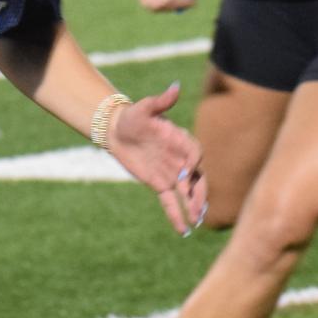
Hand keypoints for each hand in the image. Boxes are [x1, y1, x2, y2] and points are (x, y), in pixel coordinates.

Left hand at [105, 81, 207, 234]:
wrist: (117, 131)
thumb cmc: (133, 116)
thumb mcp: (145, 108)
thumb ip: (162, 101)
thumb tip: (176, 87)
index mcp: (181, 140)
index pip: (195, 154)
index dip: (193, 164)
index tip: (184, 174)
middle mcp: (180, 158)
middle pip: (197, 178)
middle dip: (200, 193)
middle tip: (199, 208)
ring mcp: (172, 173)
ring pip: (188, 193)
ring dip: (194, 207)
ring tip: (196, 221)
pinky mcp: (160, 184)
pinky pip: (171, 202)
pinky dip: (177, 216)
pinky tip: (183, 231)